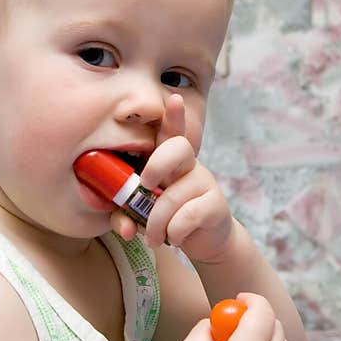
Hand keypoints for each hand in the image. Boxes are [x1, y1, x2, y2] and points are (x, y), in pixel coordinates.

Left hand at [110, 94, 233, 262]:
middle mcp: (189, 165)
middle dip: (157, 164)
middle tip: (145, 186)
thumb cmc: (168, 218)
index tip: (174, 98)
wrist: (204, 241)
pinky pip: (189, 215)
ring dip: (157, 222)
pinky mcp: (216, 204)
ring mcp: (204, 182)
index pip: (171, 132)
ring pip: (175, 195)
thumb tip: (124, 227)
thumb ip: (127, 215)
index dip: (174, 116)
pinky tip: (175, 238)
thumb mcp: (143, 214)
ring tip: (153, 237)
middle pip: (178, 148)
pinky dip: (175, 231)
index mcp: (169, 160)